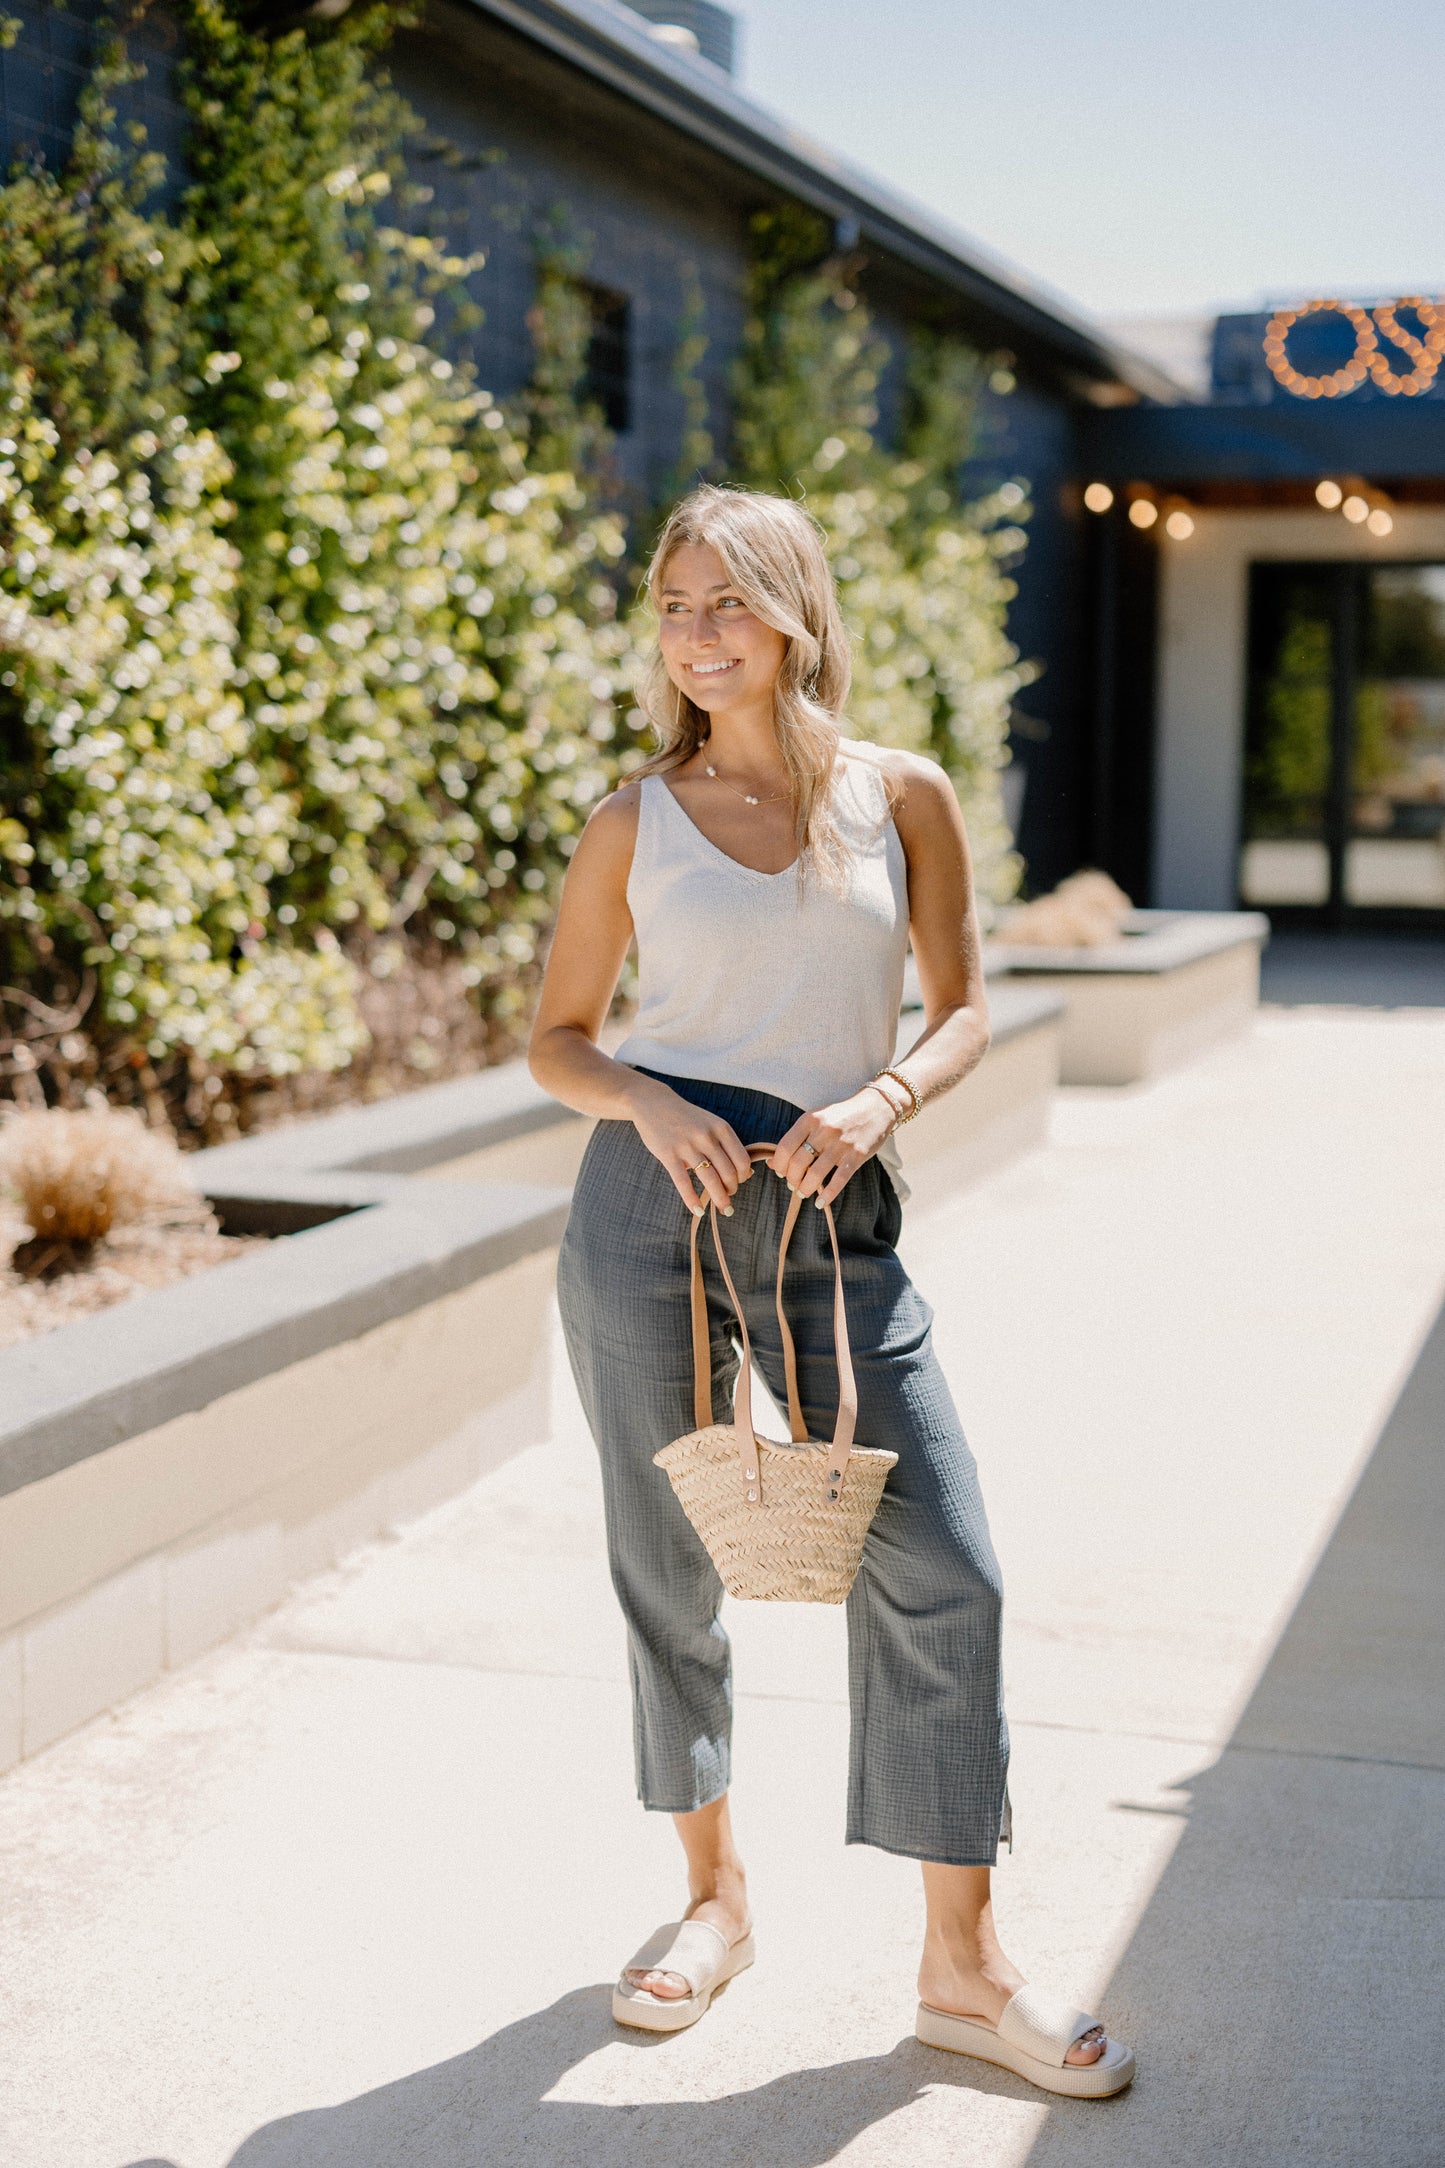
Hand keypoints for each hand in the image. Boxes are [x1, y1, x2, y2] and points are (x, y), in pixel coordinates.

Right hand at [628, 1078, 753, 1215]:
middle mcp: (707, 1136)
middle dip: (732, 1190)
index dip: (744, 1176)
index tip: (739, 1183)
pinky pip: (683, 1183)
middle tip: (728, 1198)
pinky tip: (698, 1210)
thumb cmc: (686, 1118)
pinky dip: (692, 1200)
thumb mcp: (710, 1123)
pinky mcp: (668, 1154)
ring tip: (723, 1209)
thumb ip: (726, 1144)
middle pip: (729, 1173)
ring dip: (719, 1199)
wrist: (653, 1103)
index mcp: (721, 1128)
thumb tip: (748, 1172)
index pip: (742, 1160)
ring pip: (710, 1180)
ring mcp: (687, 1146)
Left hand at [770, 1088, 896, 1206]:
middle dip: (792, 1179)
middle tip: (793, 1185)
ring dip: (805, 1188)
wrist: (876, 1107)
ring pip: (816, 1174)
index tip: (780, 1172)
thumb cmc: (841, 1116)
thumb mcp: (817, 1119)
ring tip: (803, 1192)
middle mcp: (824, 1130)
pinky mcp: (858, 1155)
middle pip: (798, 1162)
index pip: (785, 1146)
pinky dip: (827, 1194)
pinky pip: (839, 1180)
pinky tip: (821, 1201)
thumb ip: (797, 1138)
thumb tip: (773, 1163)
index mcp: (810, 1119)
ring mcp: (842, 1143)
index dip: (779, 1164)